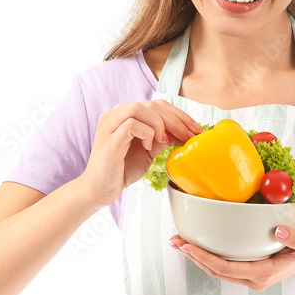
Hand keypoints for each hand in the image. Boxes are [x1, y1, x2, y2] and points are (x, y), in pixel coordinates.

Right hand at [78, 100, 202, 210]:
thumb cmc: (121, 170)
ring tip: (165, 141)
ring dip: (160, 124)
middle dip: (176, 119)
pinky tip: (148, 146)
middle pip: (152, 104)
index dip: (179, 114)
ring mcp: (110, 125)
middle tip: (189, 135)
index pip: (157, 105)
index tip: (195, 129)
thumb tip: (185, 131)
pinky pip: (131, 124)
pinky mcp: (109, 138)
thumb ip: (163, 138)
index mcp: (125, 115)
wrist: (99, 190)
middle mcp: (115, 115)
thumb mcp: (148, 151)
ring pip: (140, 108)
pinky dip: (146, 133)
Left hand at [169, 224, 294, 290]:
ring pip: (217, 270)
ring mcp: (250, 276)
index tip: (187, 245)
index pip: (227, 268)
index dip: (204, 258)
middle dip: (193, 257)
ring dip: (197, 257)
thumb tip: (278, 232)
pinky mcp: (248, 270)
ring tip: (178, 241)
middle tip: (174, 240)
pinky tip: (197, 244)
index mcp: (264, 273)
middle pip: (216, 271)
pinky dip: (207, 256)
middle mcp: (253, 278)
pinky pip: (223, 266)